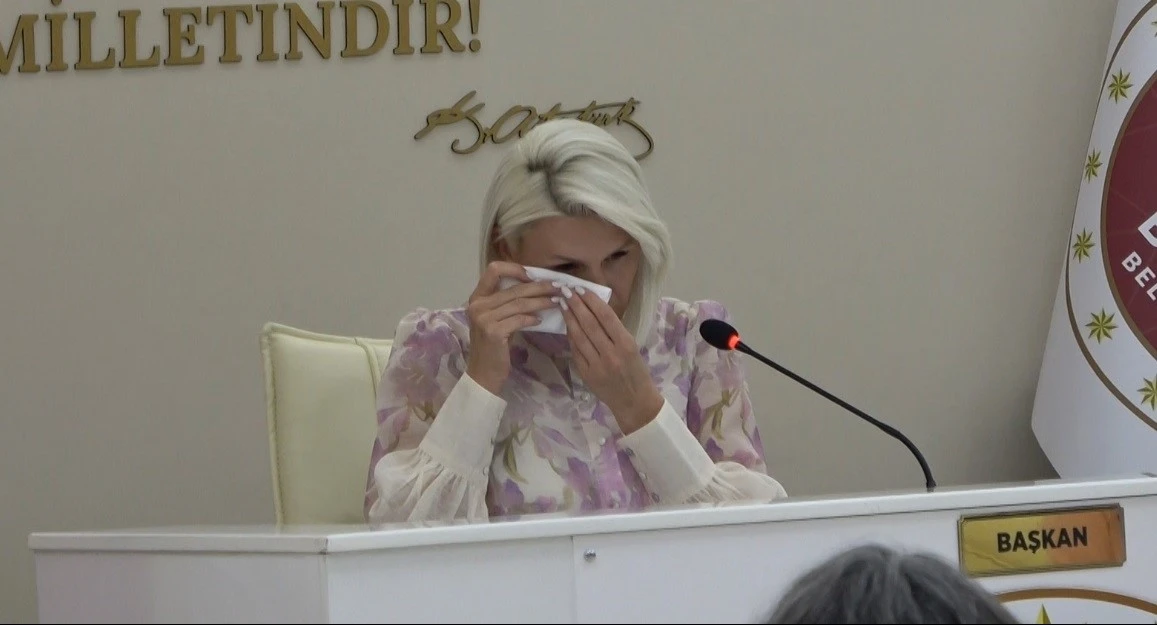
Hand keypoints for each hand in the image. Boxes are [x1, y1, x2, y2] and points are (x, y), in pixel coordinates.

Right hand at [466, 262, 560, 394]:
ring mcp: (483, 318)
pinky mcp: (493, 332)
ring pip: (519, 303)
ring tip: (556, 301)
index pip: (494, 270)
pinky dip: (532, 318)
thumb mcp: (497, 319)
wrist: (483, 373)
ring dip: (541, 301)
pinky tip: (540, 320)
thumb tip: (536, 286)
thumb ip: (507, 303)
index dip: (515, 269)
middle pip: (514, 288)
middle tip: (558, 288)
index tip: (534, 276)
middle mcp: (477, 305)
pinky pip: (519, 319)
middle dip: (539, 287)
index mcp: (477, 297)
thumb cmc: (494, 346)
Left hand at [560, 286, 663, 434]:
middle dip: (576, 305)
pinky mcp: (586, 374)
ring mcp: (596, 365)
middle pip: (589, 324)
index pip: (605, 317)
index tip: (581, 289)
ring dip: (569, 318)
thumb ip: (615, 331)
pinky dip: (570, 336)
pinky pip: (575, 351)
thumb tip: (595, 310)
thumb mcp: (632, 348)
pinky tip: (567, 324)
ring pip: (579, 337)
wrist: (634, 401)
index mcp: (626, 344)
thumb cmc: (636, 371)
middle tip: (566, 290)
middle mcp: (610, 354)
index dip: (591, 301)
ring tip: (562, 303)